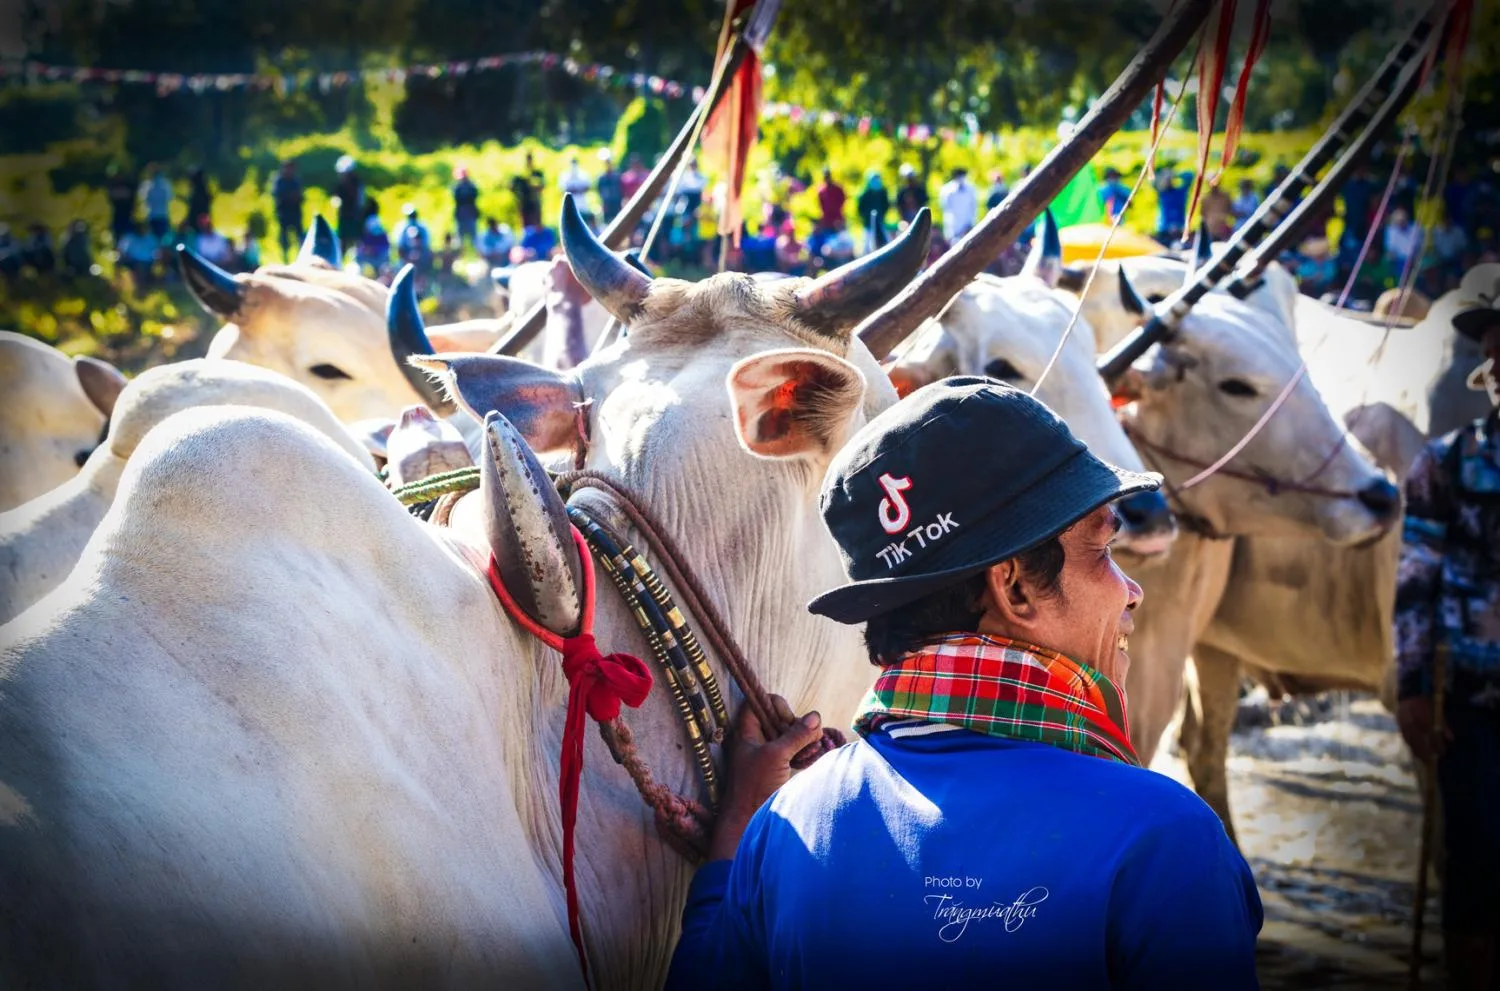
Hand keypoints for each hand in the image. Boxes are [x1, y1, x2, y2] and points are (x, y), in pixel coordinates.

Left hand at [707, 695, 822, 861]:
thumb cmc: (754, 786)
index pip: (761, 702)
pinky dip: (806, 753)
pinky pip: (796, 751)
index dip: (776, 705)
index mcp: (748, 731)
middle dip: (797, 726)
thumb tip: (815, 717)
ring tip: (810, 752)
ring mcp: (769, 753)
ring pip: (791, 735)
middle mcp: (758, 739)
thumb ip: (796, 735)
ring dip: (804, 741)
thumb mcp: (775, 756)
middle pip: (780, 718)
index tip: (787, 721)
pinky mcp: (780, 767)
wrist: (748, 820)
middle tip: (805, 738)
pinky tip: (811, 759)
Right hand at [1397, 696, 1451, 762]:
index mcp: (1425, 719)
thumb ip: (1444, 725)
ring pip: (1411, 742)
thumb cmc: (1427, 702)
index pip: (1433, 737)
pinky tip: (1413, 751)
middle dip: (1426, 753)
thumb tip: (1451, 739)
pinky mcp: (1399, 724)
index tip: (1443, 754)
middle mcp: (1414, 723)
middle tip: (1431, 762)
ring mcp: (1405, 724)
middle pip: (1420, 743)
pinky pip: (1405, 738)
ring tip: (1422, 759)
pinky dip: (1410, 745)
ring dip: (1417, 751)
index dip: (1438, 746)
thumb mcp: (1438, 712)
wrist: (1410, 693)